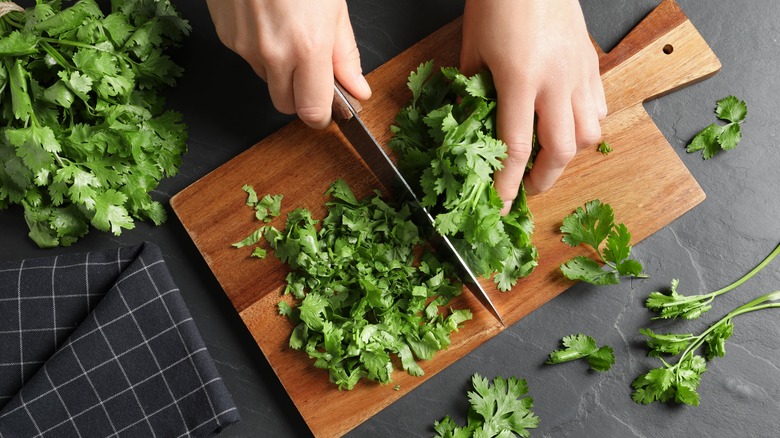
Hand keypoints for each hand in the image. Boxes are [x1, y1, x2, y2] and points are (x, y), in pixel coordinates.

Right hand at [206, 0, 371, 128]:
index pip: (311, 112)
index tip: (329, 108)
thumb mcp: (335, 9)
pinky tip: (267, 20)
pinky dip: (259, 48)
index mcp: (307, 48)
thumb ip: (345, 56)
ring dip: (279, 69)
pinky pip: (248, 57)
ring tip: (288, 30)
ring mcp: (244, 47)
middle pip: (285, 105)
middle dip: (300, 95)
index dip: (322, 115)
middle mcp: (272, 54)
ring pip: (265, 79)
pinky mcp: (226, 37)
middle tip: (311, 68)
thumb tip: (357, 90)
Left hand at [461, 0, 606, 213]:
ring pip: (590, 133)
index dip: (508, 184)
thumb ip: (471, 91)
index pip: (517, 147)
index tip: (501, 206)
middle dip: (544, 179)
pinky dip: (586, 126)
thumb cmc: (498, 1)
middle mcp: (556, 81)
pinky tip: (568, 124)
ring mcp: (579, 72)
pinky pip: (599, 106)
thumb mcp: (472, 48)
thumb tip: (468, 125)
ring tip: (549, 159)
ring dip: (569, 156)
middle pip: (562, 150)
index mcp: (520, 79)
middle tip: (527, 188)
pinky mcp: (591, 62)